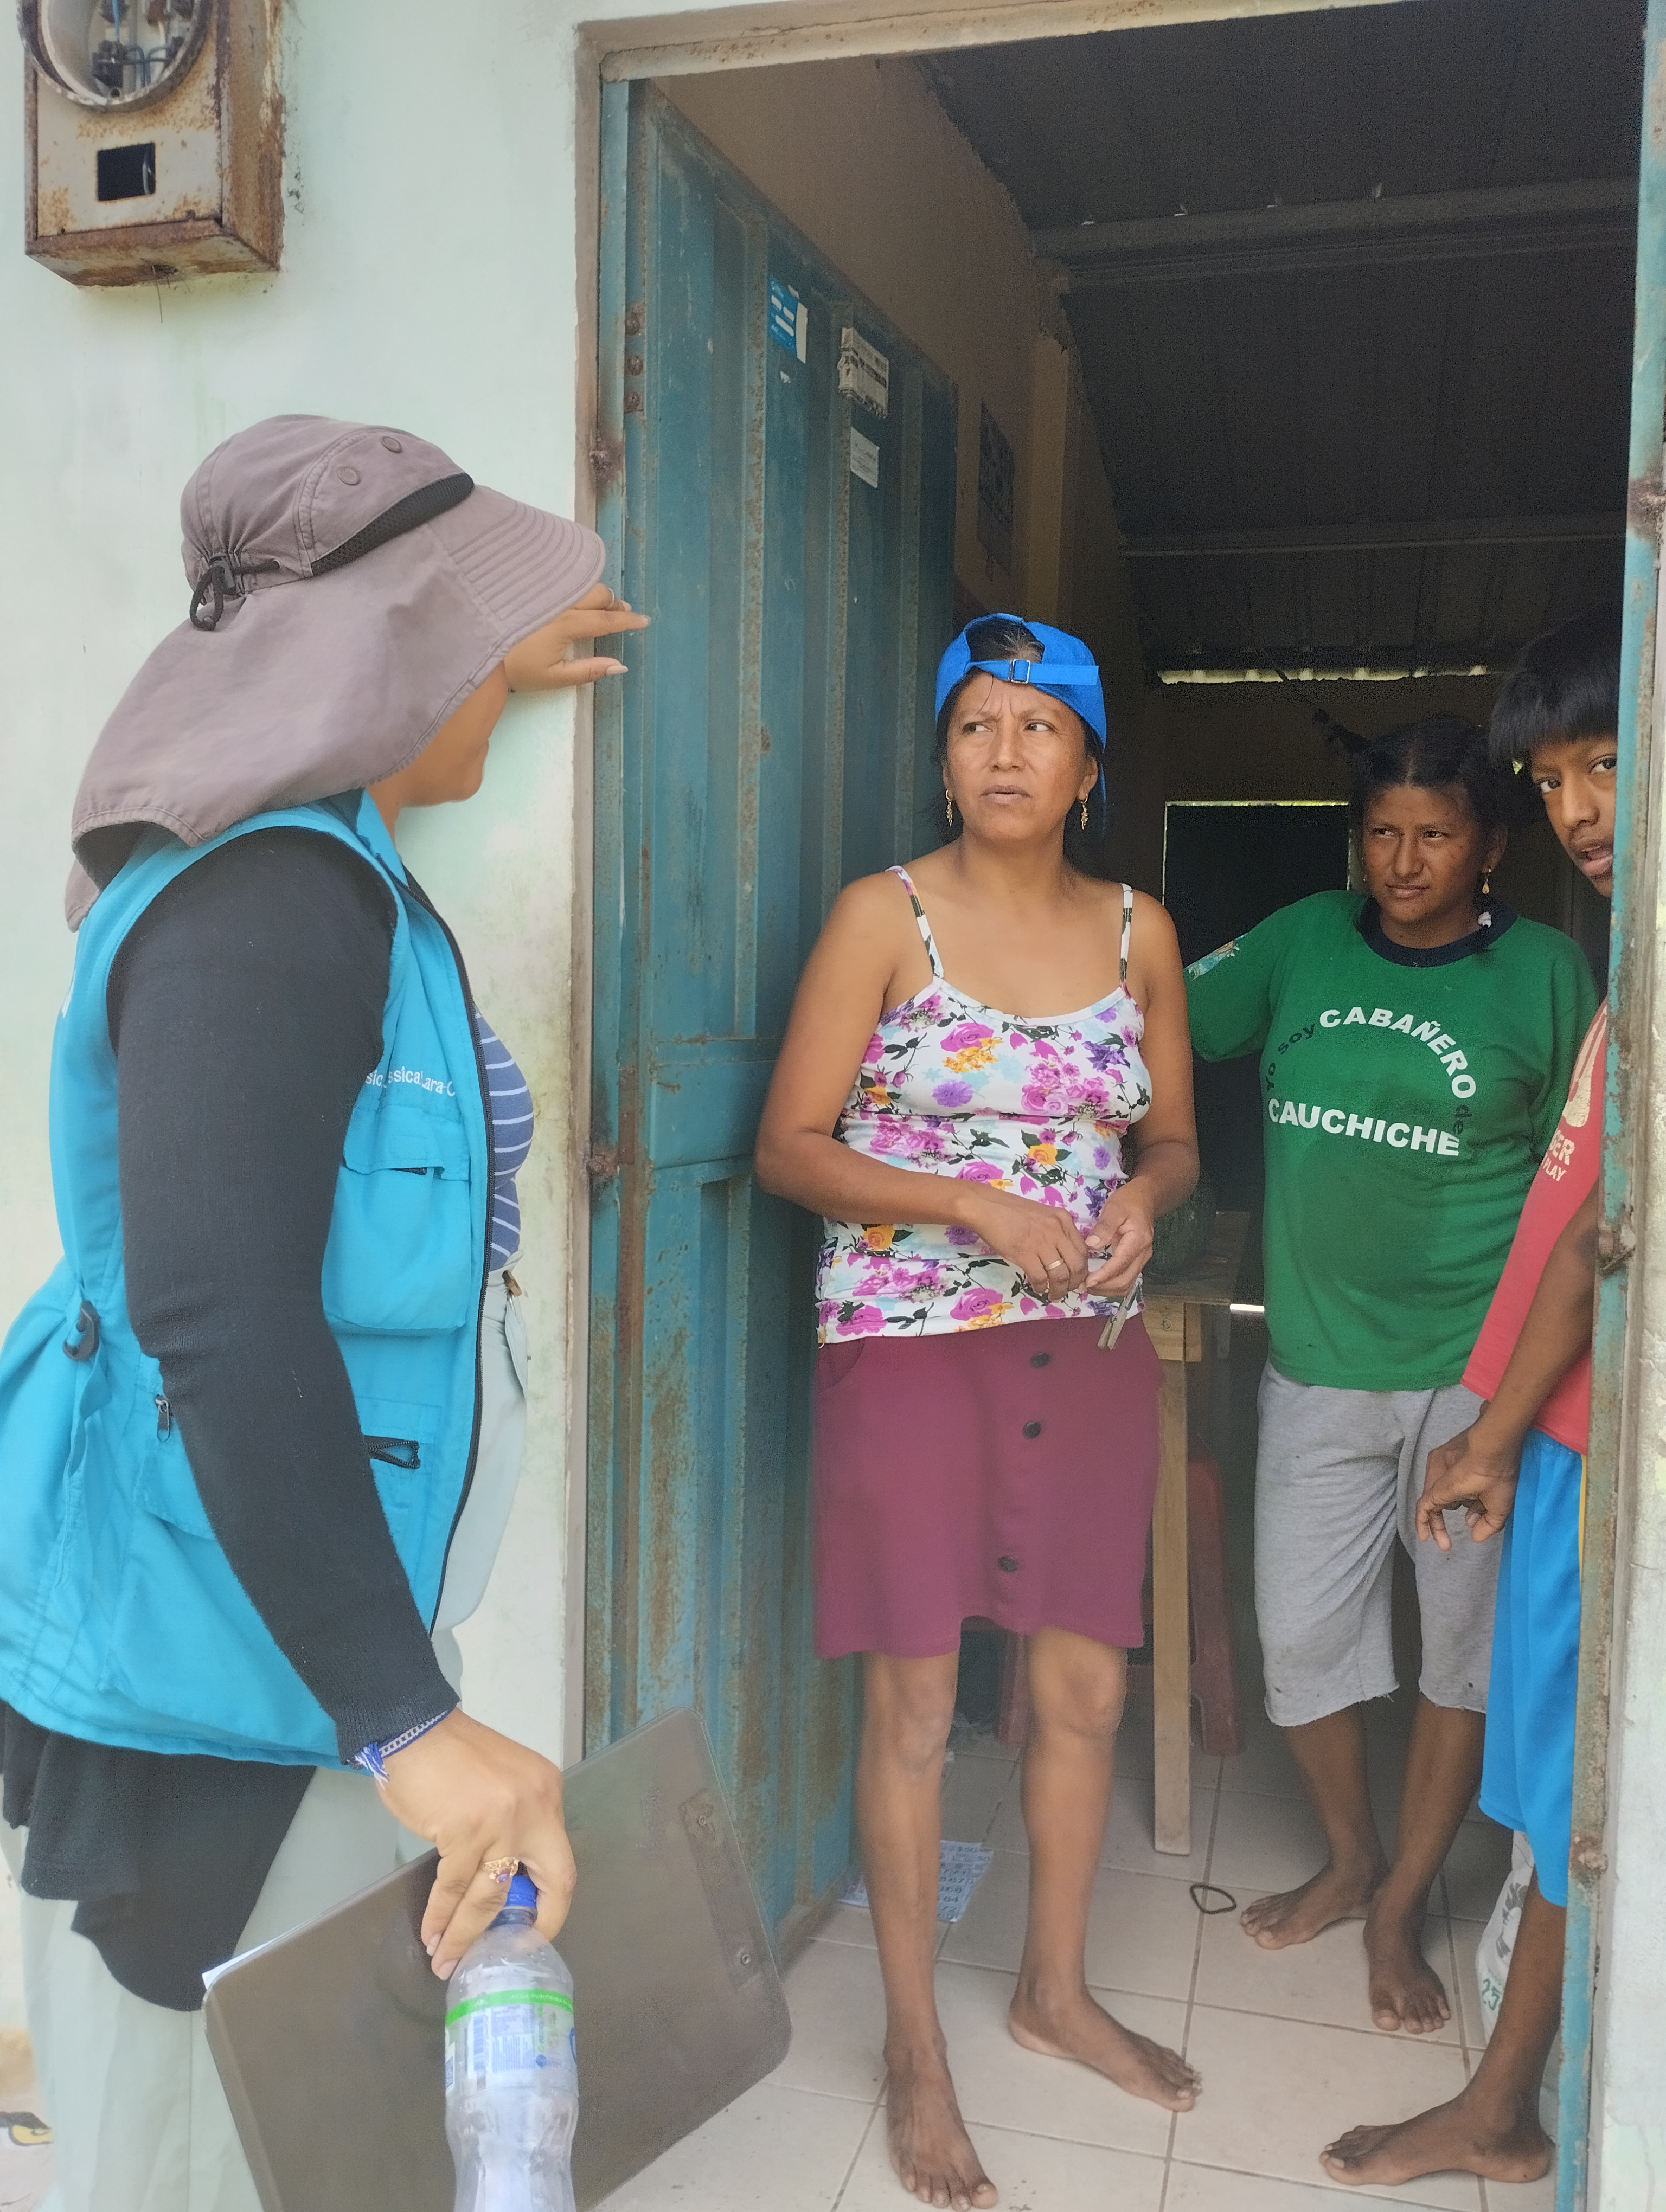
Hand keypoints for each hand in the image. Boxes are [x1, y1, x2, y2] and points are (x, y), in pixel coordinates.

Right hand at [375, 1708, 575, 1976]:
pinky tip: (432, 1934)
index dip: (552, 1905)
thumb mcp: (503, 1787)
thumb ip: (514, 1826)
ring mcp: (503, 1820)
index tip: (532, 1932)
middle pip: (551, 1882)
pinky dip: (441, 1915)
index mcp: (547, 1794)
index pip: (562, 1862)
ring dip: (467, 1932)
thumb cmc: (451, 1757)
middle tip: (507, 1954)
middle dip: (534, 1927)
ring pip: (490, 1894)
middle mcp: (536, 1807)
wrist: (413, 1728)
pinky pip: (454, 1887)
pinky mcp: (466, 1831)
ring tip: (447, 1958)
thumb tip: (508, 1880)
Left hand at [503, 582, 649, 690]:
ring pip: (581, 583)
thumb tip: (620, 666)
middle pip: (598, 593)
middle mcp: (559, 601)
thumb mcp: (553, 677)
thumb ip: (588, 670)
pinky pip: (563, 578)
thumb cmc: (515, 667)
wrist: (476, 645)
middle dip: (614, 603)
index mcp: (566, 624)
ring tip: (602, 605)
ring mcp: (545, 590)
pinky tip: (577, 593)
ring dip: (596, 592)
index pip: (606, 620)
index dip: (628, 621)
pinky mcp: (533, 585)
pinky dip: (577, 584)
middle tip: (621, 613)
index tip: (644, 621)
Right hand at [961, 1185, 1090, 1295]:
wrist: (985, 1207)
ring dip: (1059, 1290)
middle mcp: (1057, 1230)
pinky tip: (1038, 1288)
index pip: (1083, 1250)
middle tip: (1067, 1290)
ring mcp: (1041, 1241)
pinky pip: (1040, 1277)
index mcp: (1063, 1219)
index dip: (1082, 1270)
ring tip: (1053, 1294)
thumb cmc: (1010, 1211)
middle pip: (1077, 1265)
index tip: (1076, 1279)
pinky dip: (1041, 1287)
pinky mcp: (1024, 1253)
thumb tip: (1064, 1257)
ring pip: (1060, 1275)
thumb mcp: (1042, 1216)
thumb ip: (1056, 1232)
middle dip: (1074, 1283)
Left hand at [1084, 1183, 1153, 1296]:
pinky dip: (1111, 1286)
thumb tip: (1091, 1245)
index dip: (1104, 1276)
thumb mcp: (1114, 1209)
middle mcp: (1143, 1254)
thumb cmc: (1128, 1202)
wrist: (1144, 1200)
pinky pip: (1125, 1280)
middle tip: (1081, 1285)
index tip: (1087, 1281)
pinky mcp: (1136, 1262)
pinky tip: (1096, 1282)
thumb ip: (1104, 1227)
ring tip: (1086, 1286)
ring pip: (1126, 1285)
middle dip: (1103, 1287)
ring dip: (1106, 1290)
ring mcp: (1141, 1260)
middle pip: (1125, 1281)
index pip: (1121, 1264)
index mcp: (1138, 1241)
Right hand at [1416, 1421, 1521, 1550]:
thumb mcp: (1500, 1504)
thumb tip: (1473, 1533)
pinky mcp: (1447, 1449)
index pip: (1425, 1508)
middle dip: (1444, 1516)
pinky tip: (1472, 1488)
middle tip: (1457, 1528)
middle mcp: (1435, 1469)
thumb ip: (1487, 1525)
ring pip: (1439, 1486)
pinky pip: (1444, 1473)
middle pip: (1433, 1499)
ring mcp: (1439, 1456)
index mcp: (1444, 1486)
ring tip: (1474, 1504)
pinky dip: (1455, 1486)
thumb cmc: (1499, 1469)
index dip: (1425, 1524)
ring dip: (1453, 1500)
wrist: (1500, 1434)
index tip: (1428, 1539)